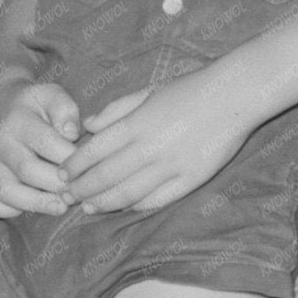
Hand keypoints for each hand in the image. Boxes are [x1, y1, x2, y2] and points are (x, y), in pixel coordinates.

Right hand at [0, 82, 80, 218]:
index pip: (46, 143)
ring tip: (61, 206)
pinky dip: (12, 211)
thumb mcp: (51, 94)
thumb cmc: (34, 104)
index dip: (70, 158)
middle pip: (28, 171)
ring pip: (7, 192)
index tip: (89, 165)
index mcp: (18, 122)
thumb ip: (65, 109)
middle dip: (57, 184)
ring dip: (37, 204)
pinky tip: (35, 206)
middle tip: (79, 189)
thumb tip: (71, 134)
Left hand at [62, 66, 252, 212]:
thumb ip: (116, 110)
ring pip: (128, 193)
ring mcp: (171, 166)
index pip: (94, 151)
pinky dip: (136, 205)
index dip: (74, 166)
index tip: (61, 174)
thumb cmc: (189, 89)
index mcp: (136, 124)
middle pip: (105, 176)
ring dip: (103, 203)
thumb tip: (87, 126)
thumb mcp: (148, 91)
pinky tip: (123, 207)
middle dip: (81, 189)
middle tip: (66, 196)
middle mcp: (149, 148)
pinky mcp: (191, 179)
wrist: (236, 95)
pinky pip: (157, 199)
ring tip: (87, 207)